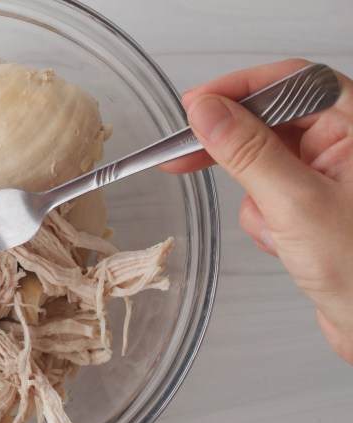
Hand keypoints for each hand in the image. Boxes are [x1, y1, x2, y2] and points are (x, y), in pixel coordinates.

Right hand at [161, 59, 352, 363]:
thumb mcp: (296, 204)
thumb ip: (247, 152)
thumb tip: (207, 112)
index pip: (291, 82)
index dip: (239, 89)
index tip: (194, 106)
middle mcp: (346, 143)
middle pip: (271, 120)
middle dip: (234, 148)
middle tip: (183, 153)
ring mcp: (329, 174)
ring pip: (263, 162)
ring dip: (257, 197)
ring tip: (278, 228)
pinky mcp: (314, 204)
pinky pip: (267, 195)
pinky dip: (264, 220)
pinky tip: (285, 244)